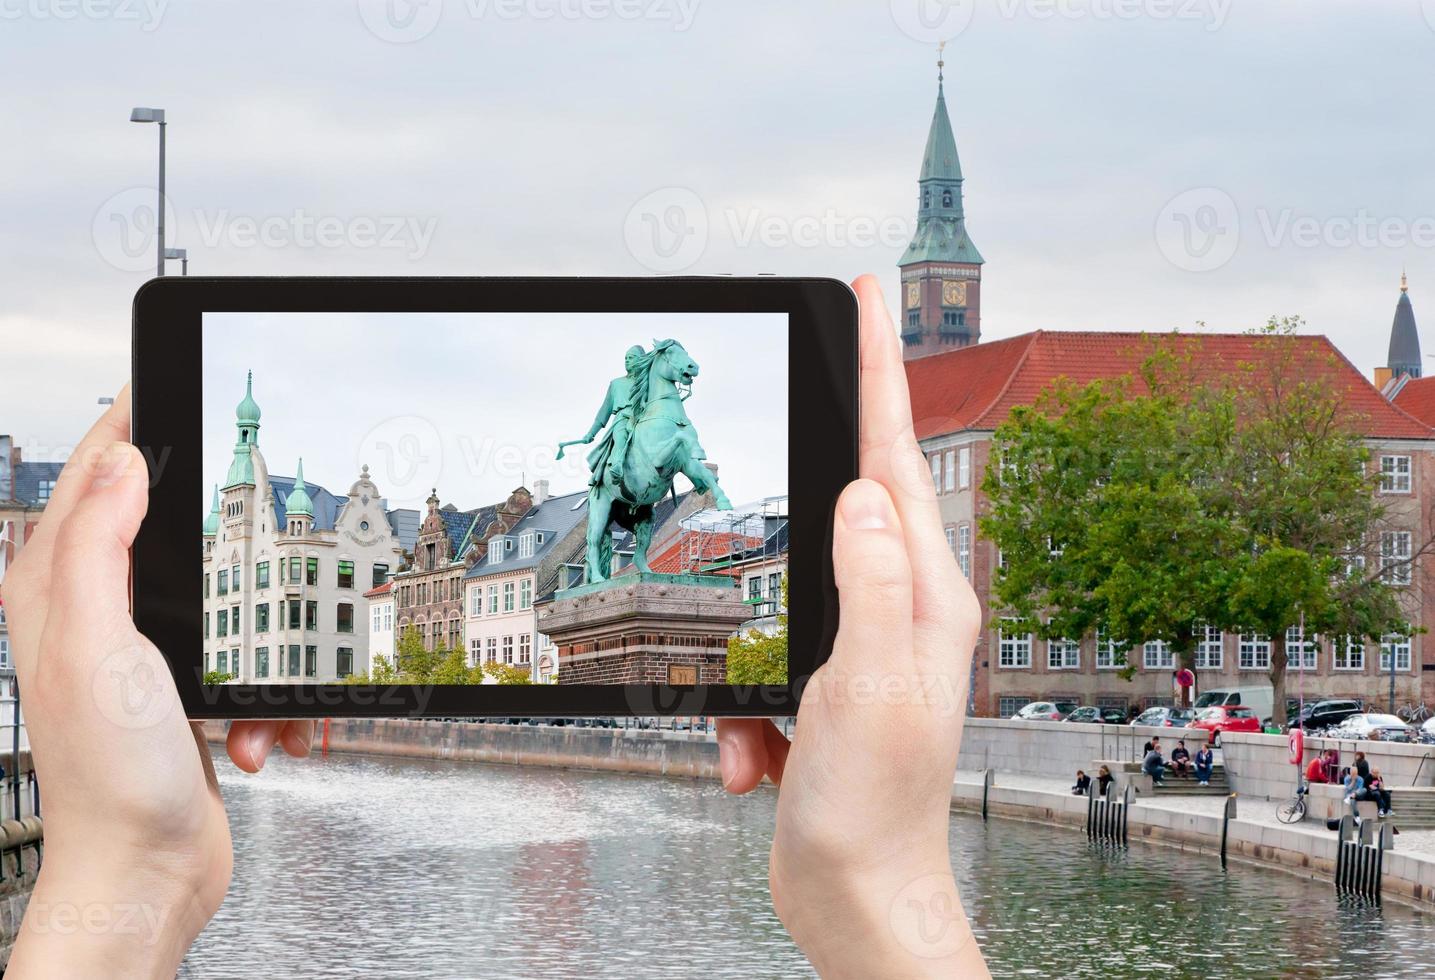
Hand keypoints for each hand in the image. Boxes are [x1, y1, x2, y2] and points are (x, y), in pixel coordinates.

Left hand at [1, 389, 314, 977]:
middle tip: (266, 526)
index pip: (93, 474)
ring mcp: (144, 651)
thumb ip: (98, 548)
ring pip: (225, 592)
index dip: (132, 421)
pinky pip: (249, 656)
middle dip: (228, 535)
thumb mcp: (99, 645)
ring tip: (258, 681)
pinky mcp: (187, 689)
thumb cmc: (111, 777)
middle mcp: (95, 611)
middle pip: (166, 522)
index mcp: (56, 589)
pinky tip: (261, 725)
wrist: (147, 871)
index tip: (170, 381)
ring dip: (264, 634)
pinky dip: (271, 689)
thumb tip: (123, 462)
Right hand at [716, 276, 986, 976]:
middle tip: (810, 386)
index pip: (897, 459)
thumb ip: (868, 583)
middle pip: (851, 500)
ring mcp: (863, 645)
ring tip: (757, 735)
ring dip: (750, 657)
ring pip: (787, 587)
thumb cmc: (876, 808)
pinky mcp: (824, 684)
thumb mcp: (867, 687)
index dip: (880, 374)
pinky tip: (754, 764)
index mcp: (926, 596)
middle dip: (818, 462)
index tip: (866, 302)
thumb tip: (864, 491)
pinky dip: (741, 711)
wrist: (858, 898)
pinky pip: (762, 662)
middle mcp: (903, 609)